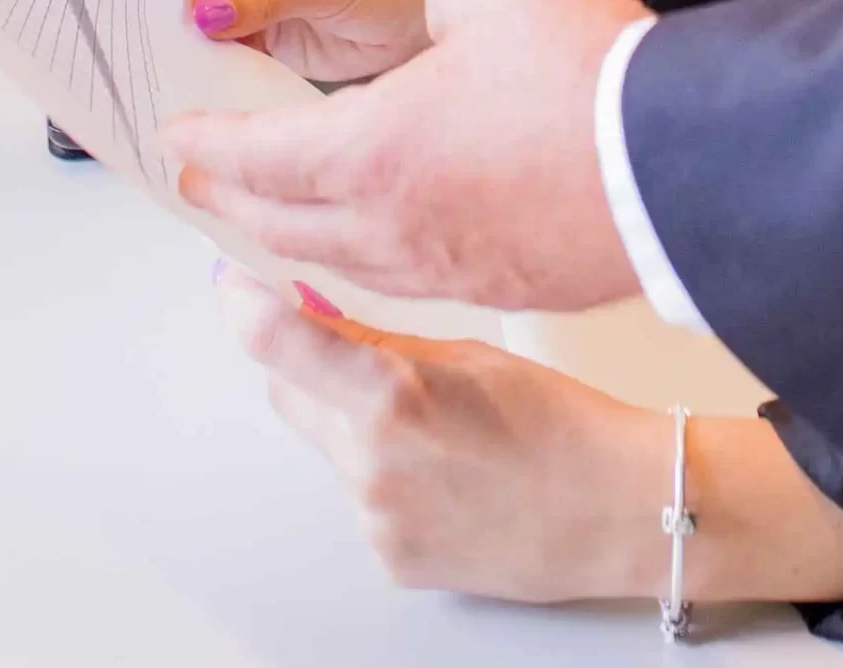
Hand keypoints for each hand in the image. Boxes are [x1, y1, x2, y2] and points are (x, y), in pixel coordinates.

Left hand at [165, 0, 647, 308]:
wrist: (682, 161)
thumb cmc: (586, 79)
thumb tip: (448, 13)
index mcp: (368, 152)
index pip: (258, 153)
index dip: (211, 140)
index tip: (180, 136)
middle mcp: (392, 225)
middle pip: (283, 224)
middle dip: (235, 198)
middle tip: (208, 179)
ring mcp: (448, 267)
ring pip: (343, 260)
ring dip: (298, 233)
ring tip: (285, 212)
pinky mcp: (505, 283)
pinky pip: (408, 274)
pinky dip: (372, 252)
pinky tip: (392, 234)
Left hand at [214, 269, 842, 605]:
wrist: (614, 512)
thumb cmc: (567, 423)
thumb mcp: (478, 353)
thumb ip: (390, 343)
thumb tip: (326, 319)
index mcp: (394, 399)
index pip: (284, 346)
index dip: (244, 310)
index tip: (228, 285)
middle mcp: (370, 466)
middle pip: (292, 397)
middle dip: (309, 364)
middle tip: (356, 345)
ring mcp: (374, 520)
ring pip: (330, 447)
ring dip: (356, 422)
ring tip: (441, 420)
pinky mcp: (387, 557)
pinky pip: (362, 496)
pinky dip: (388, 473)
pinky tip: (451, 467)